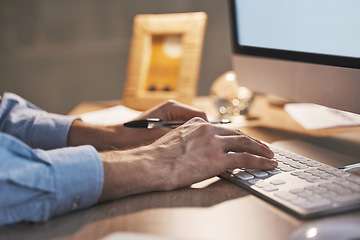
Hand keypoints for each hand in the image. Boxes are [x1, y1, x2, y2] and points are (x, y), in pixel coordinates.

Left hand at [68, 100, 206, 149]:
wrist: (119, 137)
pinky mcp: (167, 122)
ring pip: (192, 125)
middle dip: (204, 133)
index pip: (201, 115)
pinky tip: (186, 149)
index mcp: (173, 107)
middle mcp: (173, 108)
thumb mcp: (162, 135)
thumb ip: (181, 134)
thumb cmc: (138, 136)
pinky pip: (184, 129)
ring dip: (195, 136)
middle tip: (208, 147)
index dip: (208, 130)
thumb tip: (200, 137)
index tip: (211, 143)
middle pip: (198, 119)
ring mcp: (170, 115)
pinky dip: (187, 138)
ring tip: (198, 149)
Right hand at [99, 118, 275, 200]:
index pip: (224, 128)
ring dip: (261, 149)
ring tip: (270, 155)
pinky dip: (260, 161)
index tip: (244, 140)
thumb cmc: (158, 157)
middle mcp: (208, 130)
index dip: (237, 135)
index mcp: (197, 124)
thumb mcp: (174, 140)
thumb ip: (189, 139)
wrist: (151, 165)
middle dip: (253, 140)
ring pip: (245, 143)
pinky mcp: (218, 159)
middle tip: (264, 146)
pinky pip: (245, 158)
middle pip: (237, 133)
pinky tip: (268, 164)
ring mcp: (214, 143)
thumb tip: (196, 149)